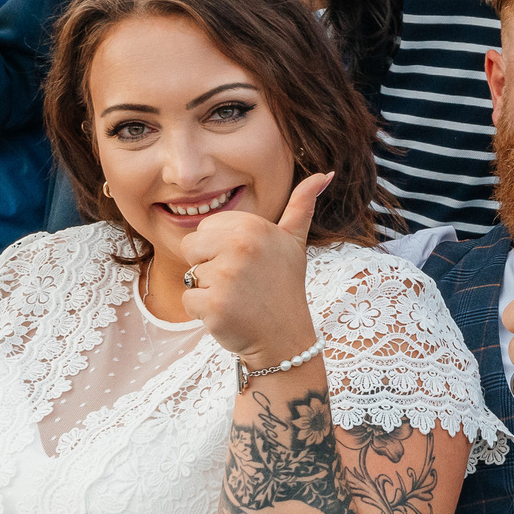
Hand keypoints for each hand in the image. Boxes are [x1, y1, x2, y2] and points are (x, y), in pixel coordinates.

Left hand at [178, 172, 332, 367]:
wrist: (285, 339)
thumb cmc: (283, 288)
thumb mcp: (294, 242)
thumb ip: (302, 205)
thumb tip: (325, 173)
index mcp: (254, 226)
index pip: (205, 229)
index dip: (220, 250)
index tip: (246, 265)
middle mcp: (241, 246)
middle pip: (191, 248)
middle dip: (209, 268)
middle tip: (240, 284)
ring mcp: (227, 276)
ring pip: (190, 276)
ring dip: (207, 291)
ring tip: (237, 299)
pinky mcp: (214, 305)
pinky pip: (188, 300)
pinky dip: (203, 313)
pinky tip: (229, 315)